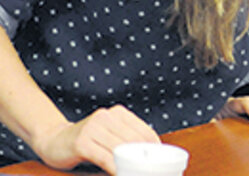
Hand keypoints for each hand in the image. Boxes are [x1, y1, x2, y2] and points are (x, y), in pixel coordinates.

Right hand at [32, 105, 159, 174]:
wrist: (53, 140)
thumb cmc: (86, 141)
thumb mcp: (108, 134)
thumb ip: (126, 139)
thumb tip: (150, 154)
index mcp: (117, 113)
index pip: (144, 131)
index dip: (155, 148)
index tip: (161, 161)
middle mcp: (106, 117)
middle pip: (134, 140)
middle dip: (144, 158)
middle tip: (151, 170)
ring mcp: (93, 128)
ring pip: (120, 149)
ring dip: (131, 165)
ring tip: (138, 173)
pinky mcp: (82, 142)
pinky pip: (105, 157)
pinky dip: (115, 167)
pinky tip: (120, 174)